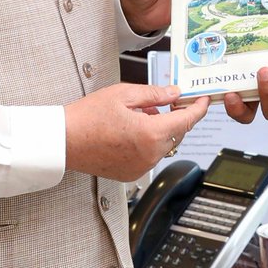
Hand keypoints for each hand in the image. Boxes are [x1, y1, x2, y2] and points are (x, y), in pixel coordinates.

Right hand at [65, 82, 209, 181]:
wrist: (63, 140)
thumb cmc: (87, 117)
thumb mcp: (124, 95)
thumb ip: (155, 94)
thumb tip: (174, 93)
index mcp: (150, 134)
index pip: (187, 120)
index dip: (198, 108)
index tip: (203, 100)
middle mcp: (149, 154)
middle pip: (177, 133)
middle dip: (176, 116)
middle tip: (166, 101)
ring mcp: (141, 167)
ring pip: (164, 144)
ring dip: (161, 129)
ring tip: (141, 113)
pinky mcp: (132, 173)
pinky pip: (151, 155)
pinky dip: (150, 142)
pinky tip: (134, 129)